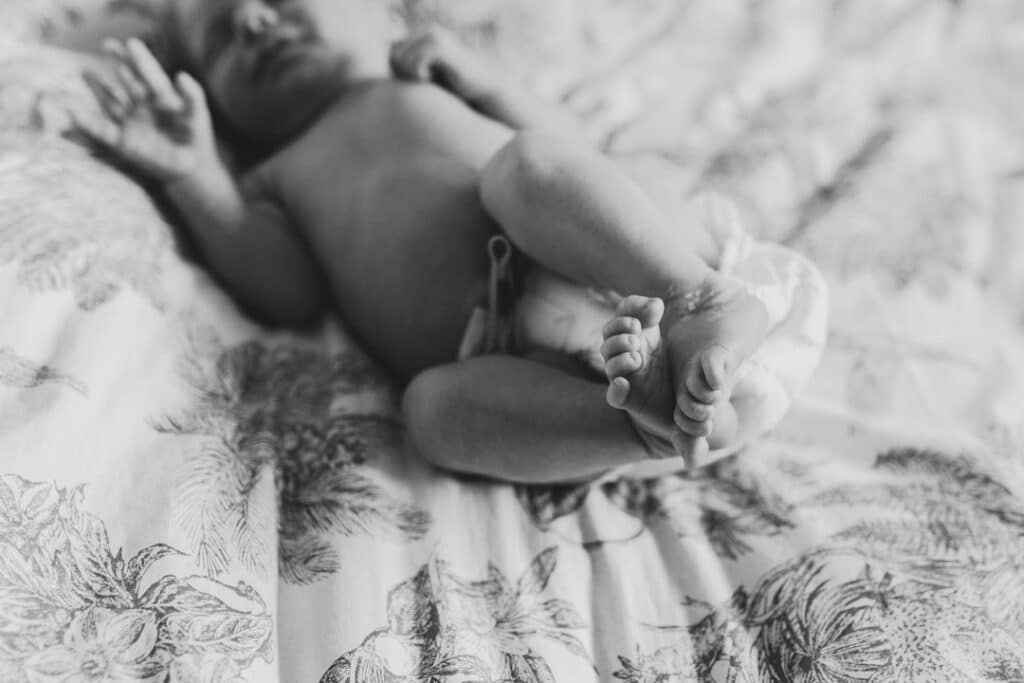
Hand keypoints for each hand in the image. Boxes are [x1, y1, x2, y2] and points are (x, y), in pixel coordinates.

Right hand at [72, 38, 217, 184]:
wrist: (190, 168)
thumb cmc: (195, 138)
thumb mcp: (197, 115)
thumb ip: (193, 96)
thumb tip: (181, 75)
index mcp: (161, 97)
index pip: (148, 73)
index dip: (139, 58)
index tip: (131, 43)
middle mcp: (144, 106)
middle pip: (128, 80)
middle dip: (118, 62)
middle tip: (107, 43)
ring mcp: (132, 122)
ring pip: (111, 100)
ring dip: (98, 86)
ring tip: (85, 72)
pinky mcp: (123, 142)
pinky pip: (101, 130)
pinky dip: (87, 124)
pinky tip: (73, 114)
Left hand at [389, 28, 497, 103]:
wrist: (480, 88)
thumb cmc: (453, 85)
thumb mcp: (425, 73)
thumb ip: (406, 65)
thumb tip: (387, 60)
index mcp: (422, 34)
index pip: (392, 48)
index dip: (396, 68)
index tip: (413, 80)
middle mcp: (427, 30)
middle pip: (394, 52)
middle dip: (401, 72)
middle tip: (418, 82)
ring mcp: (435, 36)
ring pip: (402, 56)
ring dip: (409, 74)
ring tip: (424, 81)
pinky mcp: (442, 48)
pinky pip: (415, 60)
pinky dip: (417, 74)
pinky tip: (428, 80)